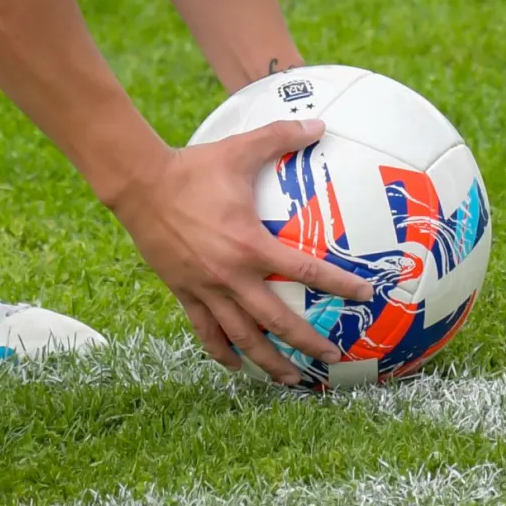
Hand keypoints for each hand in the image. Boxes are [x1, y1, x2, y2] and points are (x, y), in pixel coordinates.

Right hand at [111, 119, 373, 384]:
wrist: (140, 185)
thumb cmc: (193, 168)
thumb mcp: (241, 149)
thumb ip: (283, 136)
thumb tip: (320, 124)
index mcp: (251, 245)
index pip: (306, 271)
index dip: (339, 285)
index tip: (365, 297)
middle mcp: (231, 275)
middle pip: (277, 321)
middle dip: (308, 342)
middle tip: (333, 359)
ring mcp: (206, 288)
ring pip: (242, 337)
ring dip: (268, 362)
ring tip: (290, 381)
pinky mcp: (184, 293)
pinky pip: (206, 331)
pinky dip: (222, 352)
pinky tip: (237, 367)